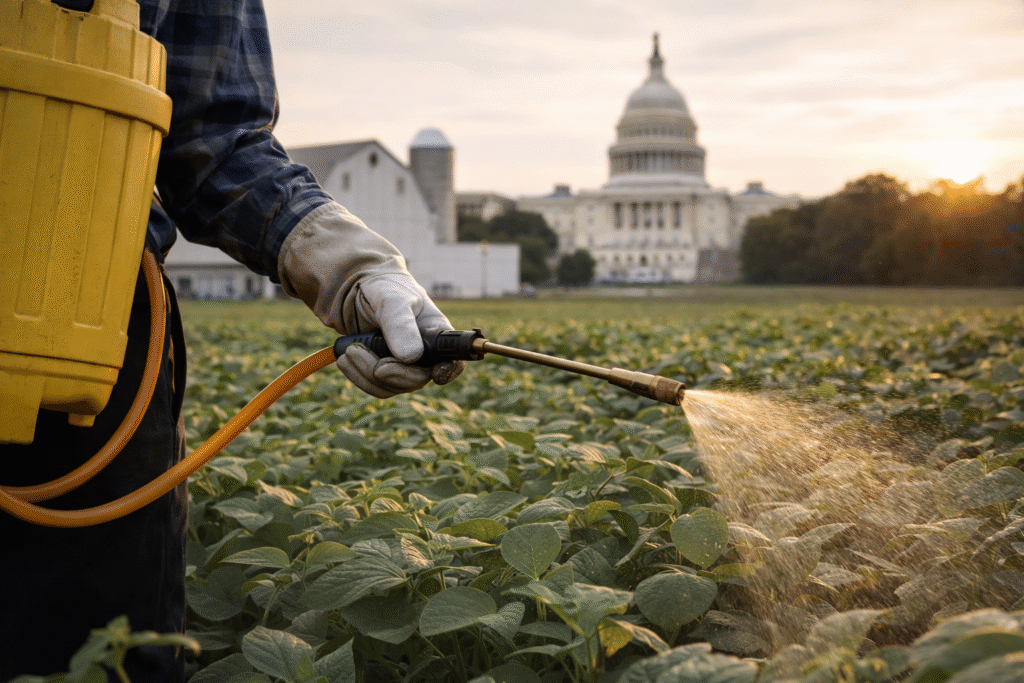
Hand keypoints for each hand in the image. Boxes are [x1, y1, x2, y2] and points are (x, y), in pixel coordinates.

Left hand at [277, 202, 465, 397]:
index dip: (449, 370)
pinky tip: (345, 359)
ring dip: (368, 374)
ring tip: (351, 352)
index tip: (436, 375)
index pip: (453, 360)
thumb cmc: (384, 288)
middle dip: (396, 374)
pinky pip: (374, 386)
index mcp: (436, 334)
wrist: (356, 290)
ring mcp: (402, 365)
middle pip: (418, 379)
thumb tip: (411, 356)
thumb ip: (401, 324)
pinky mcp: (382, 371)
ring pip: (393, 386)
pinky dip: (358, 376)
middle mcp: (423, 354)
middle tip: (377, 365)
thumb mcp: (393, 299)